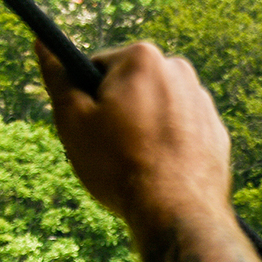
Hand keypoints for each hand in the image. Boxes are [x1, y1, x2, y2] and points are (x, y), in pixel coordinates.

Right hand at [37, 41, 232, 235]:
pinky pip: (181, 135)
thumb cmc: (119, 166)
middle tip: (112, 150)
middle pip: (131, 89)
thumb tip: (44, 48)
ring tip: (138, 166)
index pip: (98, 68)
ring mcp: (202, 103)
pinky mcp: (216, 134)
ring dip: (144, 132)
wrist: (176, 214)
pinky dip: (169, 149)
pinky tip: (161, 174)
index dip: (87, 100)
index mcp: (142, 58)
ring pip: (157, 112)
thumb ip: (58, 80)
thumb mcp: (73, 122)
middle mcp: (179, 71)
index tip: (90, 128)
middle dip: (119, 114)